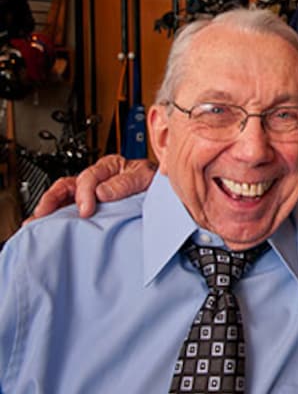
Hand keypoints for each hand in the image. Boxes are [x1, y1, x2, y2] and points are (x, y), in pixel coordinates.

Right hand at [29, 155, 156, 220]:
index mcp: (109, 167)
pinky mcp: (90, 207)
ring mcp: (90, 193)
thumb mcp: (145, 177)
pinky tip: (45, 226)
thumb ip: (126, 183)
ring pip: (62, 197)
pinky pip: (68, 209)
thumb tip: (101, 192)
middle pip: (67, 186)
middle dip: (52, 200)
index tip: (86, 210)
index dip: (84, 194)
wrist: (167, 193)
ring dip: (48, 209)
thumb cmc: (156, 182)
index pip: (88, 178)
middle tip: (44, 215)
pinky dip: (56, 217)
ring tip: (34, 223)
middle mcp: (96, 178)